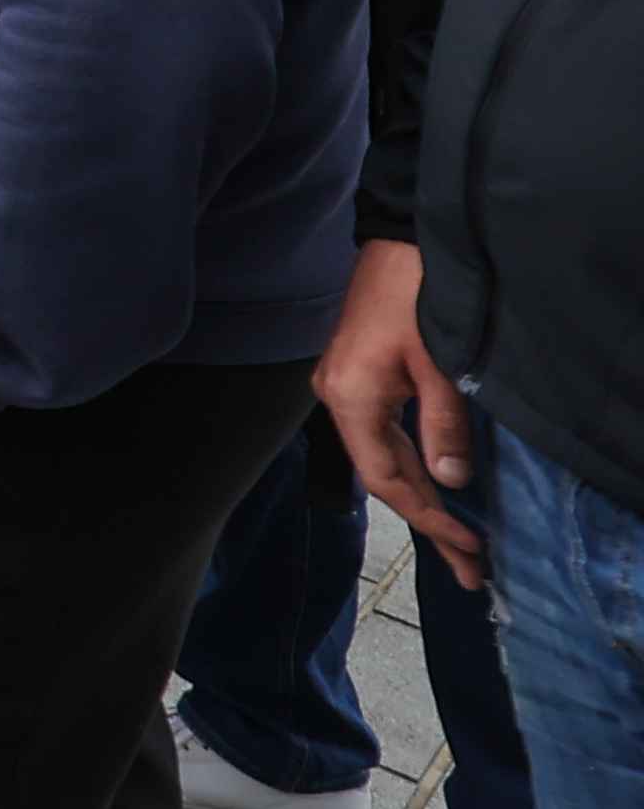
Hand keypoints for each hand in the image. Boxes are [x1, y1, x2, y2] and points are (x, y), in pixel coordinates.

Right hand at [319, 239, 483, 582]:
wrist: (395, 240)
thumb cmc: (417, 295)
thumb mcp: (440, 362)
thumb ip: (443, 424)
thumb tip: (451, 482)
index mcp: (350, 399)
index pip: (388, 478)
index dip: (430, 517)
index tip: (469, 549)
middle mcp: (337, 400)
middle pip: (384, 476)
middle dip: (429, 521)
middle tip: (470, 568)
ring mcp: (342, 389)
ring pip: (383, 458)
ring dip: (423, 498)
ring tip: (460, 540)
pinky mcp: (355, 378)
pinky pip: (382, 437)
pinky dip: (412, 467)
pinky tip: (435, 488)